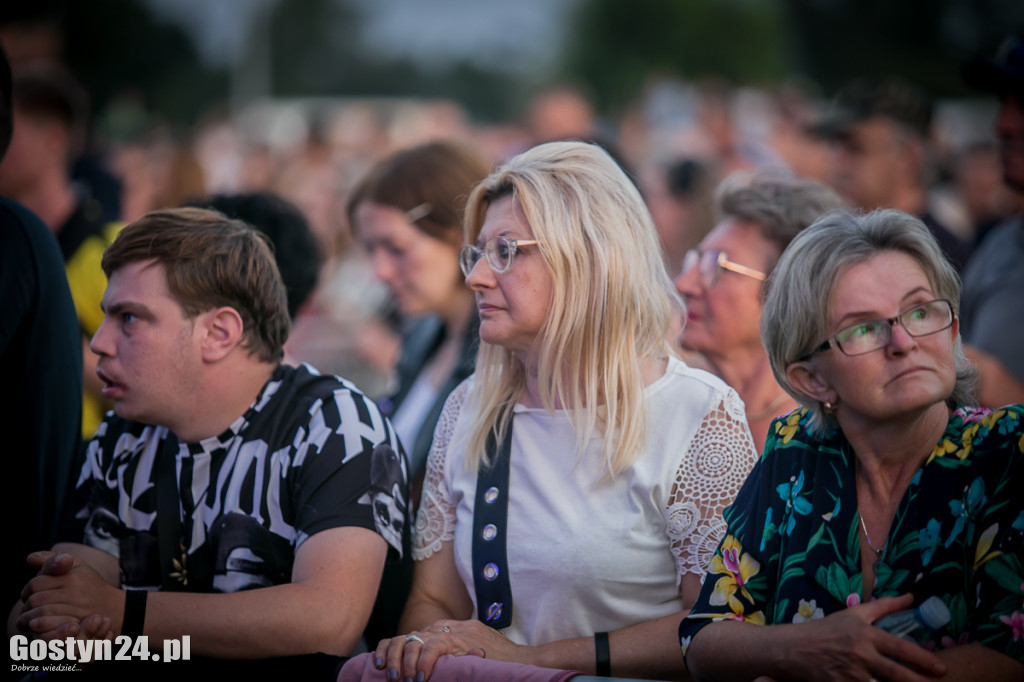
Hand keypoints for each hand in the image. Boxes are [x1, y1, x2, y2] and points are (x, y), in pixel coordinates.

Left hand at [18, 553, 123, 640]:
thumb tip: (30, 559)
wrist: (114, 608)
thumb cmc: (91, 586)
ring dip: (29, 619)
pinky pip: (50, 628)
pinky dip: (40, 628)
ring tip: (29, 620)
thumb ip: (52, 560)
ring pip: (40, 614)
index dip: (28, 590)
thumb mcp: (77, 566)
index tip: (29, 596)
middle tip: (28, 610)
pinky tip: (38, 628)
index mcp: (72, 577)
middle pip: (36, 600)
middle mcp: (75, 592)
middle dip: (27, 606)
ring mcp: (76, 610)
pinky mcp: (77, 626)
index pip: (36, 583)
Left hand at [375, 619, 524, 680]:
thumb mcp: (465, 656)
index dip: (391, 650)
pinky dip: (423, 663)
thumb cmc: (495, 662)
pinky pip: (433, 647)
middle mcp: (445, 627)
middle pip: (407, 636)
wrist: (521, 660)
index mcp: (444, 630)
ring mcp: (453, 632)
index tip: (381, 667)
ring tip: (401, 678)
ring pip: (415, 640)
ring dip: (403, 661)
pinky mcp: (461, 640)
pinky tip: (419, 677)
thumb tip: (423, 672)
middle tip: (390, 676)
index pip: (409, 636)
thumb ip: (446, 656)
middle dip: (392, 656)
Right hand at [787, 594, 946, 680]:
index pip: (901, 649)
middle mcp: (861, 655)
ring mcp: (852, 674)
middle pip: (898, 674)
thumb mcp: (854, 613)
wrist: (795, 648)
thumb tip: (911, 597)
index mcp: (866, 635)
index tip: (940, 669)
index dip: (924, 660)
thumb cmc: (827, 629)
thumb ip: (885, 606)